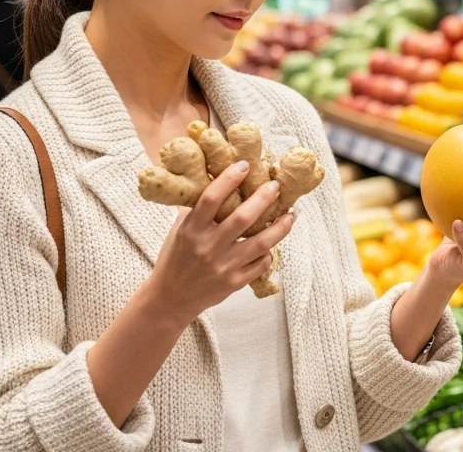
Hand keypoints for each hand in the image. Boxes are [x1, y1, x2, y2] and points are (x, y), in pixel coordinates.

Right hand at [145, 161, 295, 324]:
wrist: (171, 298)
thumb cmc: (176, 258)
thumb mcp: (179, 231)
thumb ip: (197, 209)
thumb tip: (217, 180)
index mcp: (191, 230)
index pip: (211, 199)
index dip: (229, 179)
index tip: (245, 165)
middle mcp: (207, 247)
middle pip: (242, 218)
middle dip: (263, 199)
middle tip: (276, 186)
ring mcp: (223, 267)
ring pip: (260, 243)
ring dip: (280, 227)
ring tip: (291, 215)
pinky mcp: (234, 282)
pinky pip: (261, 264)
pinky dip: (269, 252)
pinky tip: (274, 242)